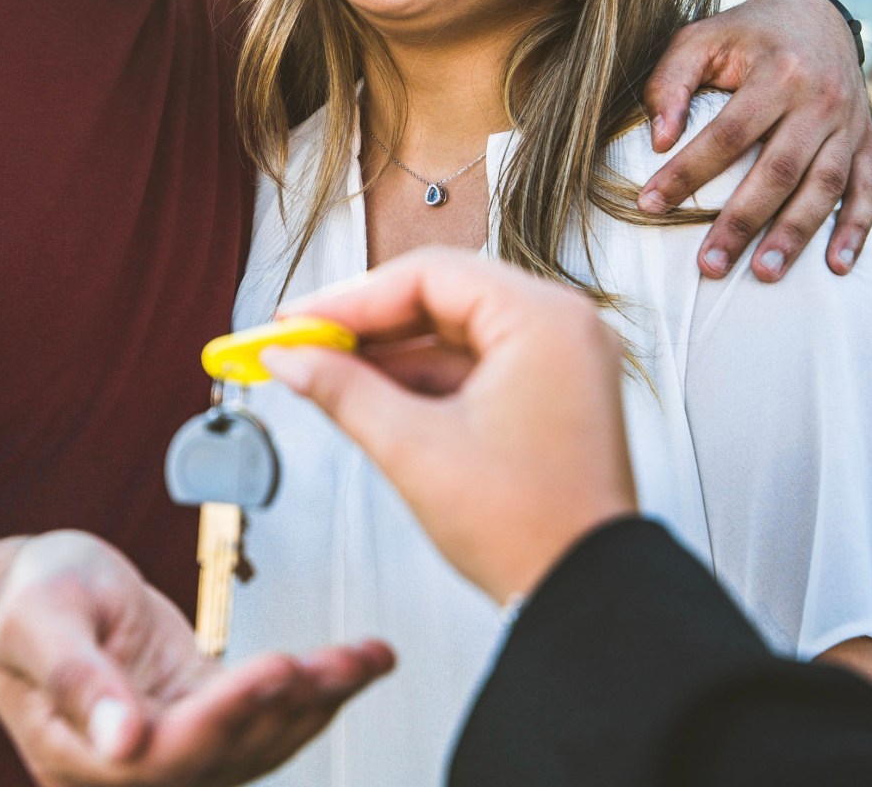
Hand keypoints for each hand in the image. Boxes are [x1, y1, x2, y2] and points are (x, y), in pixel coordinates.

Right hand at [0, 530, 393, 785]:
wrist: (39, 588)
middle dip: (288, 708)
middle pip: (222, 756)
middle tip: (338, 662)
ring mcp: (170, 745)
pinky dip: (314, 692)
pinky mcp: (203, 719)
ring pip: (256, 744)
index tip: (272, 670)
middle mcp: (127, 768)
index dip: (223, 719)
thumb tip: (122, 743)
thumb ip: (76, 680)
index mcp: (75, 756)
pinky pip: (265, 718)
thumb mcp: (39, 621)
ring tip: (364, 659)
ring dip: (316, 702)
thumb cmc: (31, 597)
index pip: (163, 756)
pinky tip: (358, 664)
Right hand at [261, 250, 636, 603]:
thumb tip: (289, 358)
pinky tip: (371, 397)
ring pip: (455, 334)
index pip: (429, 275)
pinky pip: (476, 367)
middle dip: (366, 325)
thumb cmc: (526, 527)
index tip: (294, 322)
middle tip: (299, 343)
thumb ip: (343, 390)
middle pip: (443, 297)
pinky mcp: (551, 396)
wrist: (583, 596)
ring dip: (391, 356)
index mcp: (544, 319)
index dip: (349, 299)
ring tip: (323, 374)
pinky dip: (425, 381)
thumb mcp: (414, 448)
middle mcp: (562, 327)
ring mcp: (561, 361)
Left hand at [640, 0, 871, 282]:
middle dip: (742, 222)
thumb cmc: (745, 35)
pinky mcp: (866, 140)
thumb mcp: (701, 38)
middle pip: (780, 169)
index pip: (729, 133)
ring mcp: (849, 123)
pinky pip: (868, 190)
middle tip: (709, 266)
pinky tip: (836, 267)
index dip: (688, 171)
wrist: (816, 14)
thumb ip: (671, 82)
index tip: (650, 204)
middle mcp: (820, 99)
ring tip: (763, 274)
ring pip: (825, 186)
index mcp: (779, 71)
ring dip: (796, 234)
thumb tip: (658, 140)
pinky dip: (856, 230)